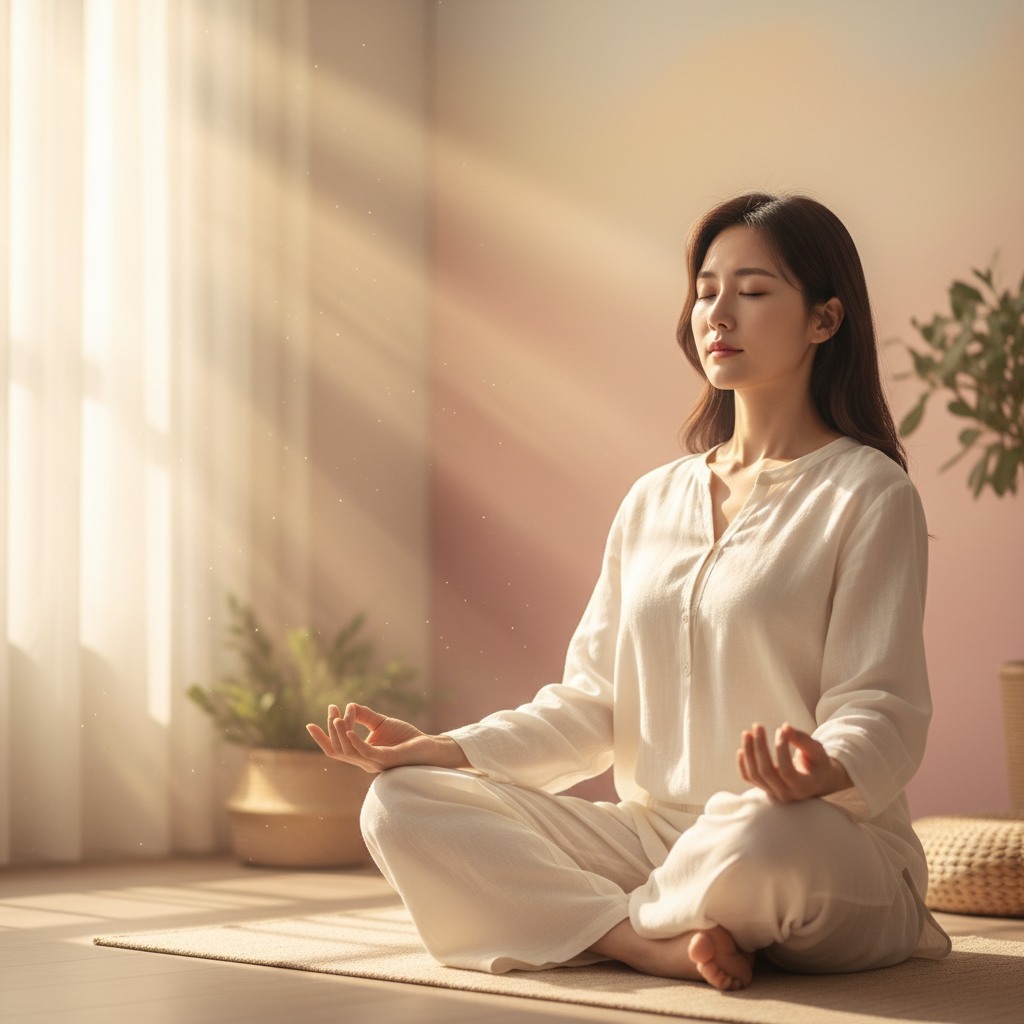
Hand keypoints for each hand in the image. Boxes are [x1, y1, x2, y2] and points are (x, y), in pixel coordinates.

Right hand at [306, 703, 470, 774]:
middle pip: (338, 750)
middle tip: (330, 710)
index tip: (309, 724)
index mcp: (362, 755)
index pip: (336, 749)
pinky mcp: (386, 760)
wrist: (429, 746)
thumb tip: (349, 706)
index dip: (322, 738)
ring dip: (340, 733)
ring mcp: (374, 763)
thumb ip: (364, 716)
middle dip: (330, 731)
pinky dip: (355, 742)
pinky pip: (365, 753)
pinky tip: (348, 729)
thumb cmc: (407, 737)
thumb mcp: (381, 723)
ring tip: (336, 716)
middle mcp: (364, 762)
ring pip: (348, 751)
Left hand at [737, 722, 851, 802]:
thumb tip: (785, 727)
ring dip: (748, 752)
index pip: (787, 771)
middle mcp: (788, 795)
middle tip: (758, 725)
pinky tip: (741, 749)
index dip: (781, 749)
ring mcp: (774, 794)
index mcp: (804, 787)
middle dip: (759, 747)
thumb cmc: (818, 762)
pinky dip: (742, 764)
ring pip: (754, 775)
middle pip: (766, 772)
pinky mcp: (765, 789)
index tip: (780, 729)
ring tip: (747, 733)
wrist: (817, 780)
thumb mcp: (816, 750)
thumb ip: (802, 740)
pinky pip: (749, 778)